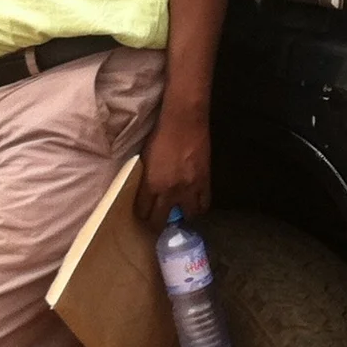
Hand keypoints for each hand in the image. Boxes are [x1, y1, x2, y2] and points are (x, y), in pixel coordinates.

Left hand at [135, 106, 212, 226]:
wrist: (184, 122)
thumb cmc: (161, 134)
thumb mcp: (146, 157)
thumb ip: (147, 177)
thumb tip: (147, 189)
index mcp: (151, 183)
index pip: (143, 211)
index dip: (142, 215)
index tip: (143, 215)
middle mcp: (169, 191)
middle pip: (160, 220)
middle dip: (157, 224)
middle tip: (158, 222)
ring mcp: (189, 189)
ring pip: (187, 216)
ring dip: (182, 216)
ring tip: (179, 212)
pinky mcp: (204, 183)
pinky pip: (204, 204)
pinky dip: (199, 207)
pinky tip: (195, 203)